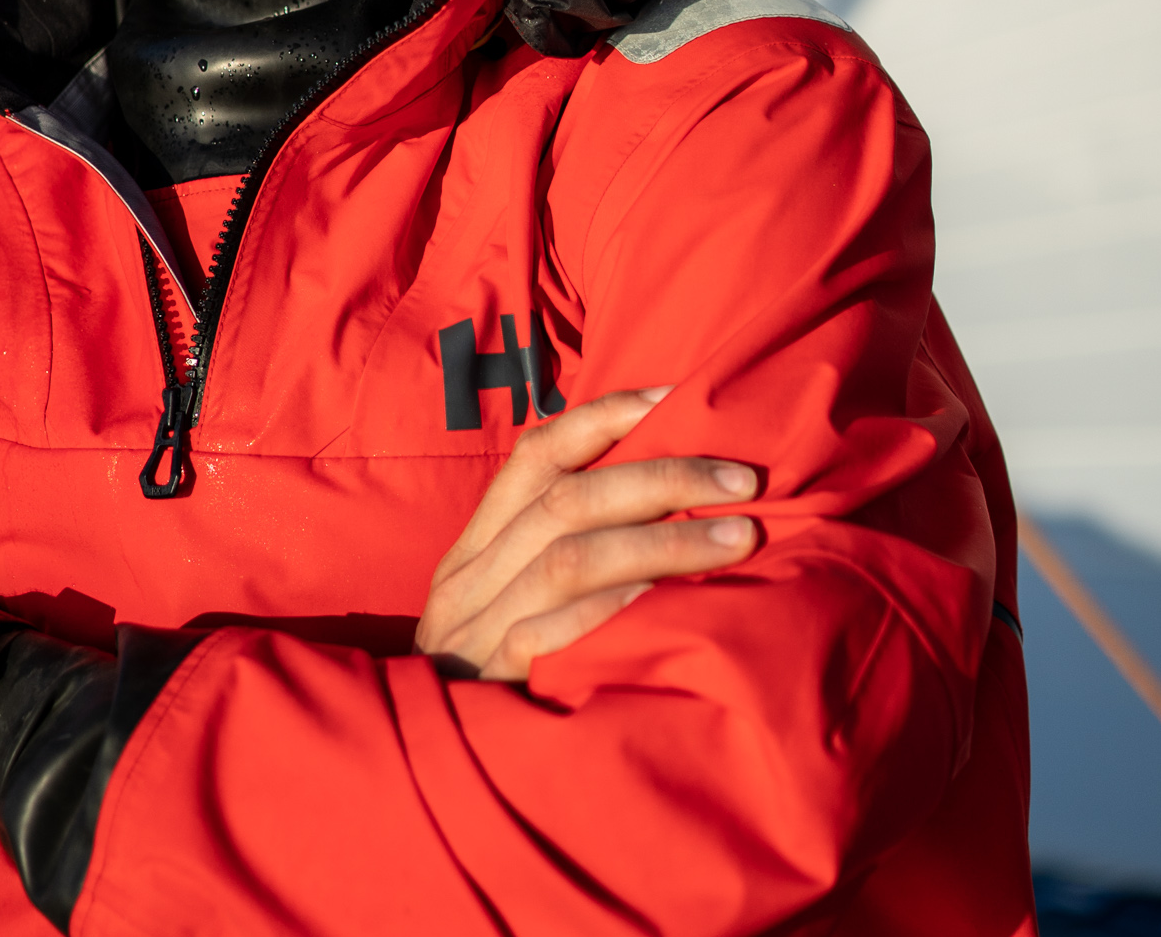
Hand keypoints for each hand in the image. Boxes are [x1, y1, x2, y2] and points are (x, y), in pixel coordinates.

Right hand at [415, 388, 758, 680]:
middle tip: (740, 481)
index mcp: (477, 542)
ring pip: (571, 558)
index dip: (605, 417)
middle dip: (661, 478)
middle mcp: (472, 573)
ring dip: (663, 542)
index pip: (538, 454)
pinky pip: (557, 633)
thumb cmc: (480, 675)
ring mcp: (478, 626)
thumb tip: (651, 503)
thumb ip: (551, 553)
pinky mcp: (493, 681)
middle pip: (568, 499)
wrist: (420, 761)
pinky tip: (671, 601)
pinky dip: (615, 608)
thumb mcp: (497, 601)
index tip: (675, 398)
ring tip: (738, 537)